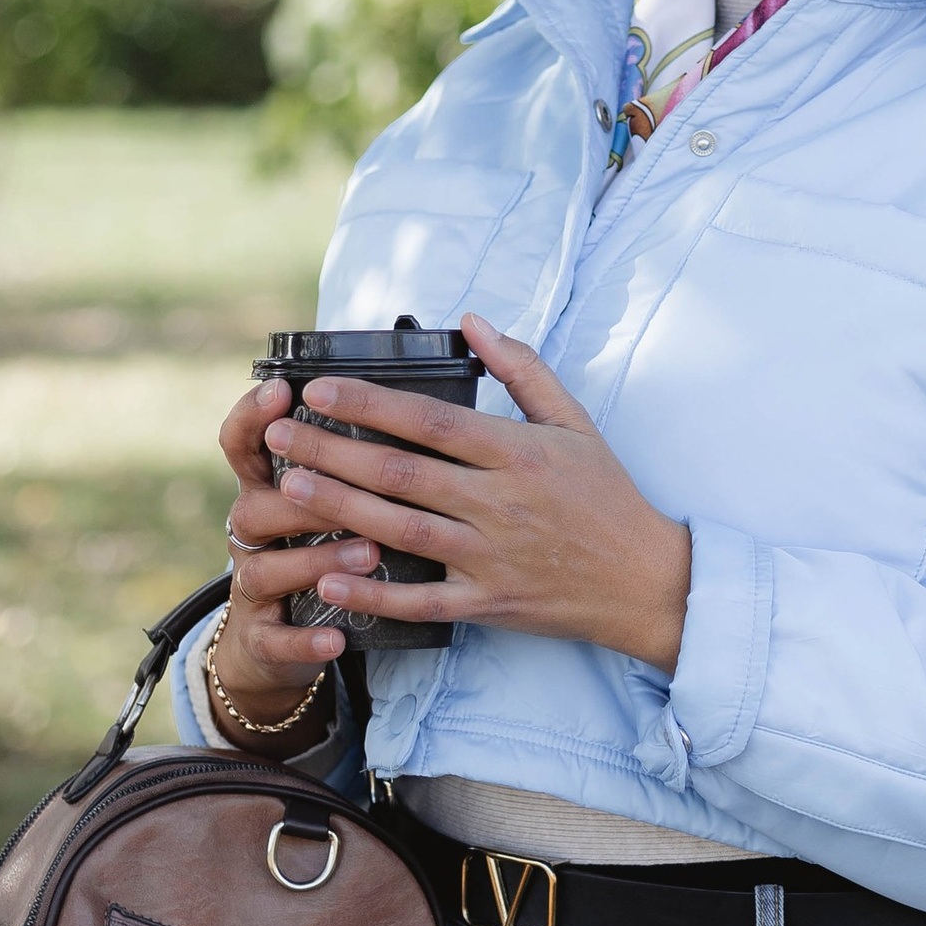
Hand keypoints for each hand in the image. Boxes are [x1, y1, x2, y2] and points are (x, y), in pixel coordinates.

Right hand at [212, 391, 387, 725]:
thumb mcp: (322, 505)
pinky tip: (336, 638)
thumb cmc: (315, 552)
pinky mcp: (263, 639)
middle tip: (352, 492)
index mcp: (267, 493)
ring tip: (368, 554)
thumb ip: (346, 462)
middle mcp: (252, 536)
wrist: (274, 641)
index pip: (243, 445)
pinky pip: (276, 640)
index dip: (252, 417)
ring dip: (314, 562)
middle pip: (255, 507)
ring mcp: (253, 589)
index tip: (281, 392)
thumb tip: (399, 405)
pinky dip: (305, 640)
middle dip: (302, 498)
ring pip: (265, 571)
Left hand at [261, 314, 692, 671]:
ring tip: (288, 483)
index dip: (369, 404)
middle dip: (332, 450)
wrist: (648, 582)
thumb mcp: (576, 422)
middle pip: (400, 473)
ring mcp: (491, 557)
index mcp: (518, 454)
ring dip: (338, 507)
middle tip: (277, 432)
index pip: (430, 421)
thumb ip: (522, 369)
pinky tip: (329, 577)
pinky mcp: (488, 603)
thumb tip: (473, 321)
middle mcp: (498, 504)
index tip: (319, 389)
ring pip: (399, 530)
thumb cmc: (609, 497)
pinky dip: (373, 593)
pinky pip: (421, 601)